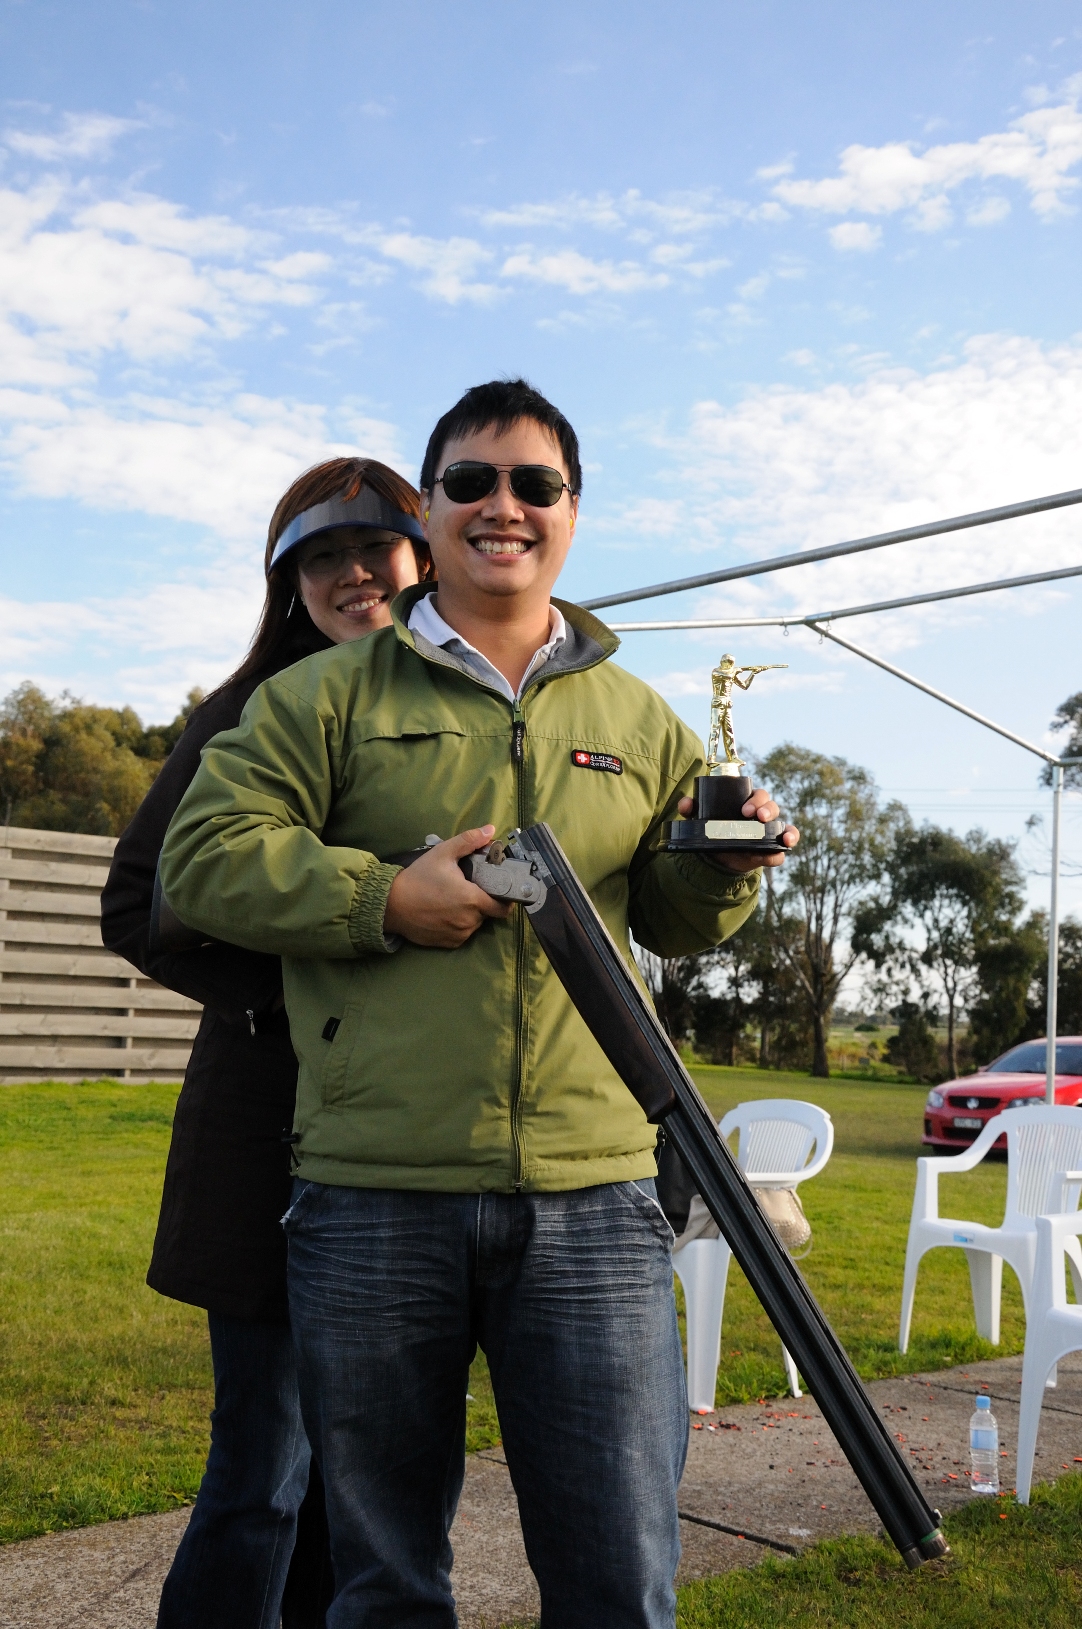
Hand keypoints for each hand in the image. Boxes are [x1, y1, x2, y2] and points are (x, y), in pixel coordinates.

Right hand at [384, 825, 513, 947]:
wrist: (391, 904)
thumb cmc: (418, 878)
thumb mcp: (443, 853)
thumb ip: (469, 841)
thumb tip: (490, 830)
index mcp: (473, 899)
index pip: (503, 907)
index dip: (505, 899)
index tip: (499, 890)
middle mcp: (469, 921)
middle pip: (487, 913)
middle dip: (482, 902)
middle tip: (467, 889)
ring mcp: (459, 934)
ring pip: (474, 924)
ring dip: (470, 914)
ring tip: (453, 900)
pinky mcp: (448, 943)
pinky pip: (462, 934)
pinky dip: (458, 925)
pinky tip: (445, 913)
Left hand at [675, 788, 799, 871]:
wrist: (718, 856)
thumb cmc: (714, 829)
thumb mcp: (701, 819)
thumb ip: (691, 809)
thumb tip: (685, 804)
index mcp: (748, 802)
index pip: (758, 795)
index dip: (755, 799)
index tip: (745, 809)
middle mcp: (762, 815)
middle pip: (772, 806)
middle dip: (767, 810)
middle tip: (756, 817)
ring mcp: (768, 832)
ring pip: (783, 825)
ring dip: (784, 829)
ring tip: (782, 836)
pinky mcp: (770, 850)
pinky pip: (783, 848)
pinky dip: (785, 847)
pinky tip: (782, 848)